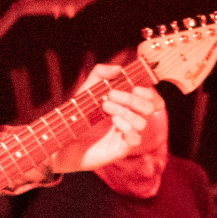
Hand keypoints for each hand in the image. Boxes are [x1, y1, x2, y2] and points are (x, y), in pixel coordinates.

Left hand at [48, 64, 164, 173]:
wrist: (64, 139)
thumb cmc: (78, 116)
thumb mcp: (88, 90)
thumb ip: (101, 74)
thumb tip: (119, 68)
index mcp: (129, 107)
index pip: (153, 101)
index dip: (150, 93)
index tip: (134, 87)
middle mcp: (131, 121)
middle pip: (150, 109)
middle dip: (132, 99)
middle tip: (111, 95)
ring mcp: (128, 136)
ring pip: (142, 122)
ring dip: (125, 111)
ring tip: (105, 106)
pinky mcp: (122, 149)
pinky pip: (135, 138)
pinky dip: (126, 126)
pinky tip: (113, 121)